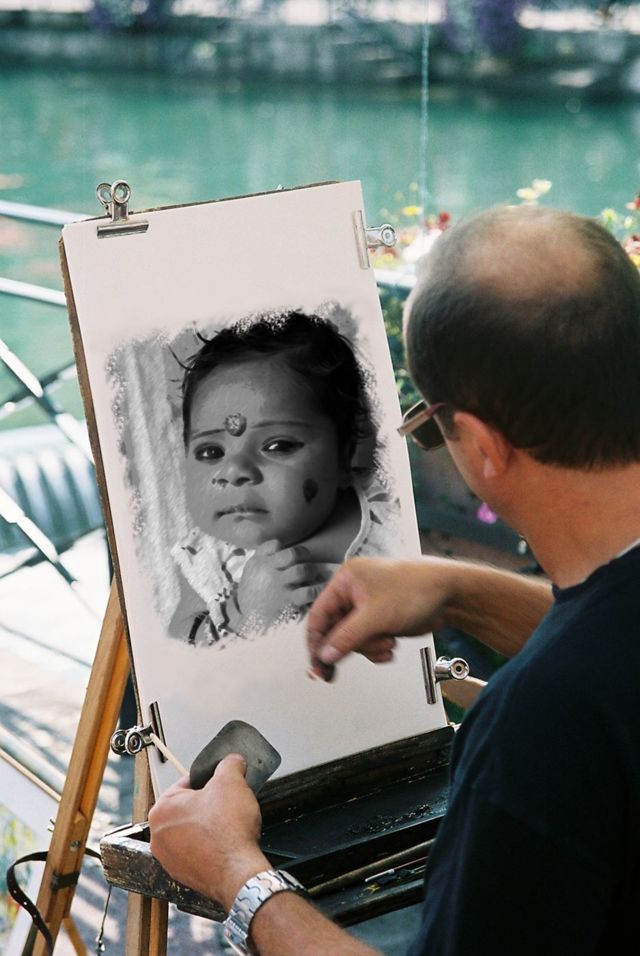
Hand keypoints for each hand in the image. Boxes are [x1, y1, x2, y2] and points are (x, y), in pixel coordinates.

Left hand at [148, 754, 269, 908]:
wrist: (238, 873)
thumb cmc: (228, 833)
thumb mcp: (232, 781)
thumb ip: (229, 764)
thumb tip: (232, 761)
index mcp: (161, 810)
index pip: (186, 783)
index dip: (209, 781)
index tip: (222, 785)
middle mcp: (159, 836)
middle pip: (188, 808)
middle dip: (208, 804)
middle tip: (227, 805)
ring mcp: (169, 859)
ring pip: (191, 831)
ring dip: (208, 826)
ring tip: (227, 825)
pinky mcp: (183, 875)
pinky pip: (196, 851)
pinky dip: (210, 846)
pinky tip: (225, 844)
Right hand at [237, 540, 336, 627]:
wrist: (246, 620)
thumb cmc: (253, 593)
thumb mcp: (252, 571)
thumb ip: (265, 557)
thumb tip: (284, 547)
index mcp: (259, 562)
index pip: (275, 544)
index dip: (285, 548)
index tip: (288, 556)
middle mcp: (268, 571)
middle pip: (293, 554)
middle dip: (304, 555)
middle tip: (306, 561)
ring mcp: (278, 586)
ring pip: (302, 570)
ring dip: (312, 571)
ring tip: (313, 574)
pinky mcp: (288, 601)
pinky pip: (308, 592)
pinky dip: (317, 589)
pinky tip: (319, 588)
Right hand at [306, 556, 453, 680]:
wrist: (450, 594)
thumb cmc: (417, 589)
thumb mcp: (376, 616)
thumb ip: (347, 638)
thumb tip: (325, 655)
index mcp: (346, 581)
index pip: (319, 615)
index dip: (316, 642)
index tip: (317, 665)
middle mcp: (353, 592)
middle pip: (335, 630)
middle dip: (350, 646)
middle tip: (335, 672)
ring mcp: (367, 606)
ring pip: (353, 639)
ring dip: (369, 647)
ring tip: (387, 644)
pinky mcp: (380, 619)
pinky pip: (368, 640)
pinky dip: (377, 648)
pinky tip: (390, 647)